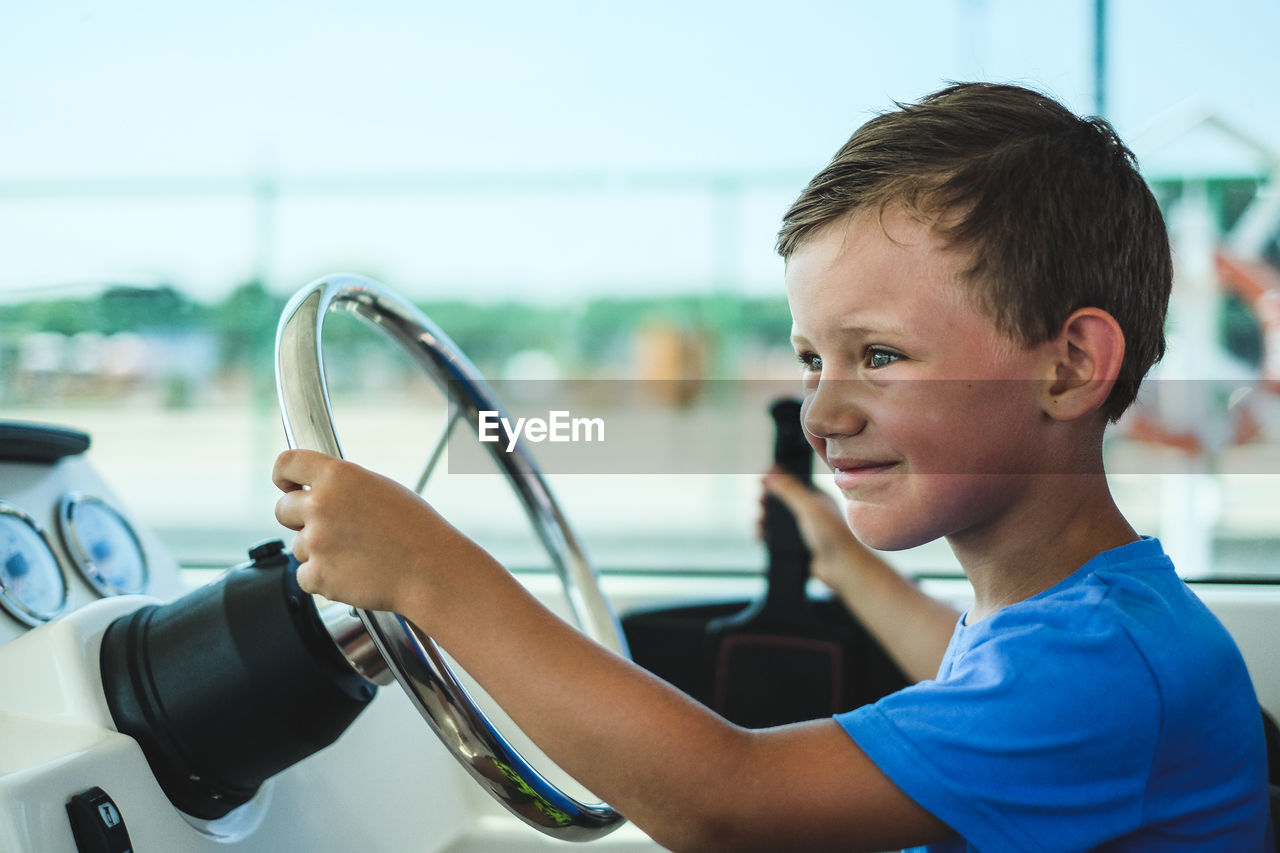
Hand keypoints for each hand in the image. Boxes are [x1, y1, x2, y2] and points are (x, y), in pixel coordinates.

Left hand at [272, 449, 476, 616]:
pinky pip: (305, 576)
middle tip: (329, 529)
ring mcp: (316, 542)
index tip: (286, 485)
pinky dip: (324, 579)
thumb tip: (321, 493)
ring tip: (357, 555)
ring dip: (319, 552)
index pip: (287, 464)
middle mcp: (322, 505)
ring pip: (299, 547)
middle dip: (300, 520)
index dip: (283, 475)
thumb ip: (344, 487)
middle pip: (283, 509)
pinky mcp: (317, 575)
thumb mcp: (381, 489)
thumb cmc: (417, 531)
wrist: (431, 570)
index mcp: (338, 476)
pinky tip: (353, 573)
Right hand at [761, 466, 867, 593]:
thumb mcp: (809, 506)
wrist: (841, 568)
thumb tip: (768, 474)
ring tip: (760, 522)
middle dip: (766, 501)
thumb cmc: (833, 535)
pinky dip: (765, 534)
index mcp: (816, 497)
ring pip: (775, 520)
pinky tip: (761, 535)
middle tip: (760, 504)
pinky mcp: (796, 545)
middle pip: (780, 501)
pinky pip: (775, 537)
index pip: (791, 482)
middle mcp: (809, 511)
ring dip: (764, 519)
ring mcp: (802, 529)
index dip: (775, 480)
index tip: (761, 480)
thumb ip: (788, 489)